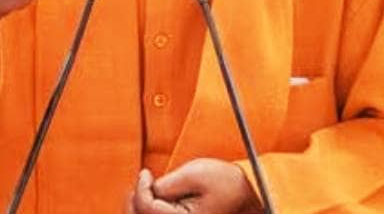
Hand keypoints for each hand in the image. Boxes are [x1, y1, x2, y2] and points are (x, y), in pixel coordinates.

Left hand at [126, 160, 262, 213]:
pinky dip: (147, 210)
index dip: (141, 187)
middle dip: (135, 199)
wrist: (248, 195)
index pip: (147, 208)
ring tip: (146, 190)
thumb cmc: (226, 183)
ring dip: (139, 206)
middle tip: (143, 182)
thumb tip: (146, 185)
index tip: (146, 173)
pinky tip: (151, 199)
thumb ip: (167, 184)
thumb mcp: (195, 175)